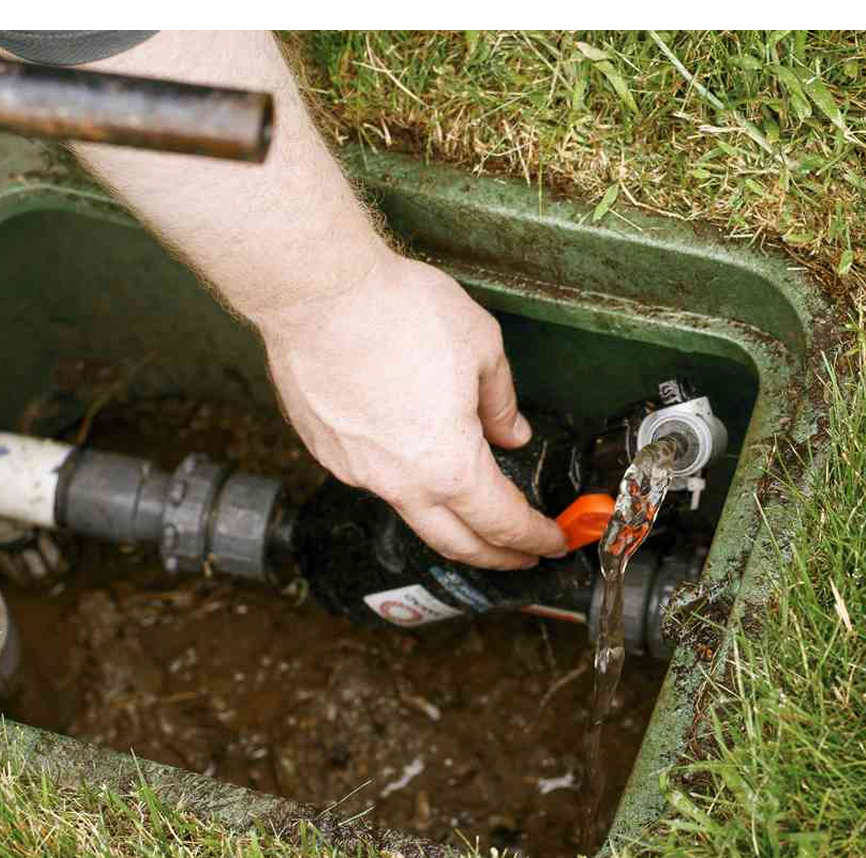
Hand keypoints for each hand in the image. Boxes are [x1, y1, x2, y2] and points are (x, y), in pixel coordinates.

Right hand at [252, 251, 569, 569]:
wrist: (314, 292)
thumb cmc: (396, 311)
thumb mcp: (480, 345)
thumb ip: (500, 400)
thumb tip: (509, 432)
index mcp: (447, 465)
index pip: (502, 522)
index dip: (534, 538)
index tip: (552, 542)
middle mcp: (398, 482)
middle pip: (454, 542)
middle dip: (495, 556)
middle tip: (520, 557)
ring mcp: (355, 470)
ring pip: (409, 510)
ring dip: (446, 518)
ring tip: (468, 508)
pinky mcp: (324, 449)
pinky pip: (372, 477)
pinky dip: (402, 478)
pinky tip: (411, 455)